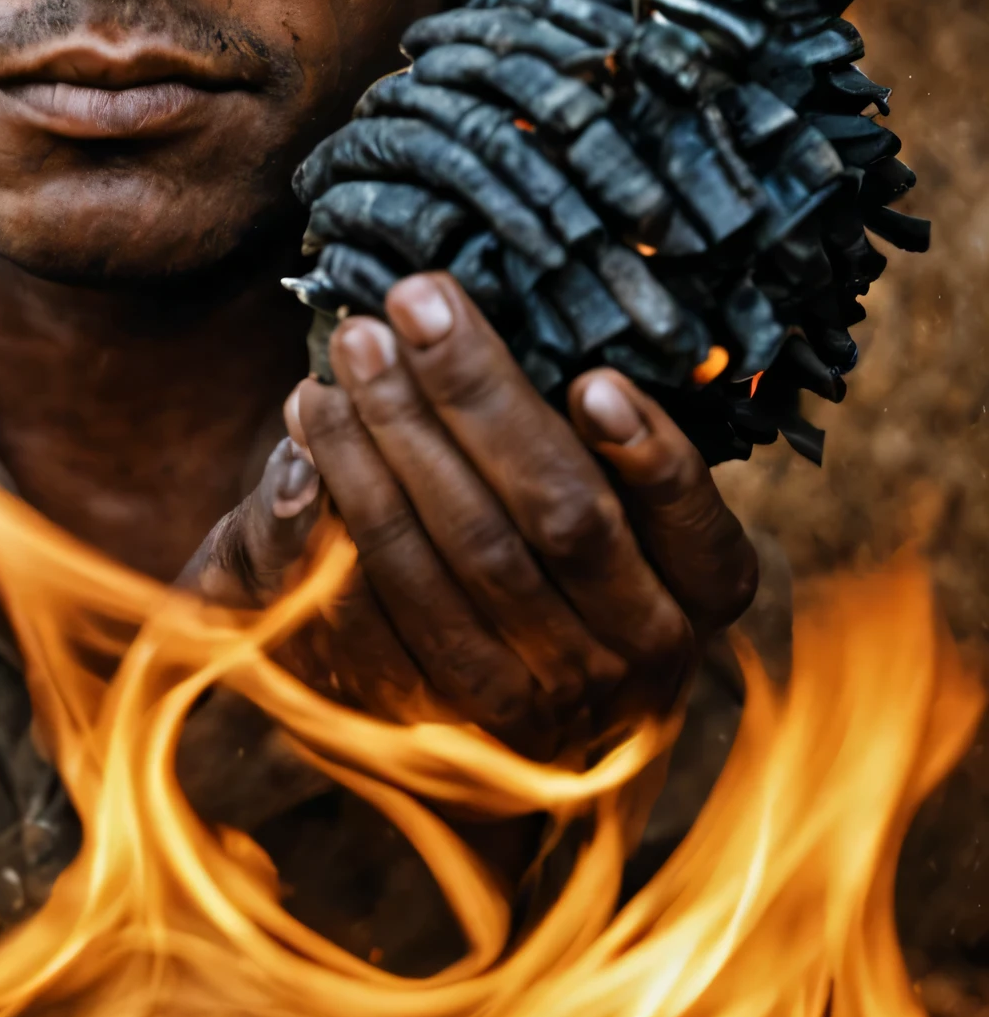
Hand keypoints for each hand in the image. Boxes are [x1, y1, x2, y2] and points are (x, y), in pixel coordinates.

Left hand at [188, 272, 758, 755]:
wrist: (495, 702)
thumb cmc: (567, 539)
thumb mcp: (632, 496)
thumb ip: (625, 444)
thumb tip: (597, 389)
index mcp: (703, 587)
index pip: (693, 526)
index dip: (651, 457)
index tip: (593, 382)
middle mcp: (638, 655)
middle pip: (561, 517)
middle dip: (479, 396)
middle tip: (414, 301)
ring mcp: (544, 697)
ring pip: (467, 553)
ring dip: (397, 437)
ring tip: (354, 347)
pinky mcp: (445, 714)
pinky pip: (387, 602)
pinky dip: (344, 505)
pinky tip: (313, 429)